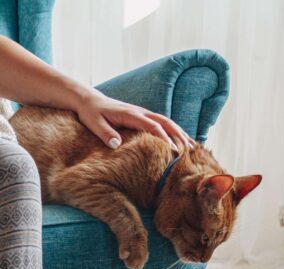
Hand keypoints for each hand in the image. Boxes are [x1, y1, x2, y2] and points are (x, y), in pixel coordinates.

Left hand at [74, 91, 193, 150]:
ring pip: (167, 122)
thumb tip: (116, 145)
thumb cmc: (91, 114)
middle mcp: (141, 112)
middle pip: (166, 122)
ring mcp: (143, 113)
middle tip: (190, 151)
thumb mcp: (94, 124)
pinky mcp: (143, 116)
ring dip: (180, 133)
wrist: (90, 101)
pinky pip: (162, 123)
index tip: (173, 152)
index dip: (164, 139)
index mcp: (131, 114)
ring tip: (193, 148)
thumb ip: (105, 134)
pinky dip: (174, 132)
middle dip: (179, 136)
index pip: (153, 126)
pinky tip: (182, 142)